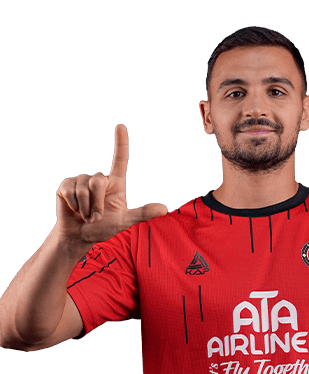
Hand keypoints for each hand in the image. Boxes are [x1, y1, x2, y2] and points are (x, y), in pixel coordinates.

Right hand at [55, 124, 167, 244]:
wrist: (80, 236)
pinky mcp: (66, 185)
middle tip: (96, 218)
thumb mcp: (125, 222)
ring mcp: (82, 181)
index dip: (120, 143)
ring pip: (83, 188)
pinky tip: (74, 210)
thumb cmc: (103, 228)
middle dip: (97, 204)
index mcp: (116, 184)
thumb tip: (165, 209)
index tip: (120, 126)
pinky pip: (70, 191)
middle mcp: (99, 179)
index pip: (120, 160)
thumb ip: (143, 214)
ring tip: (86, 215)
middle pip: (98, 181)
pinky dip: (74, 205)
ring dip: (86, 208)